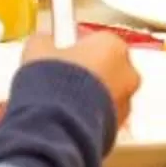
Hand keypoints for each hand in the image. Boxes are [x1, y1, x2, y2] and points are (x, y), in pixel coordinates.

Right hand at [24, 23, 140, 133]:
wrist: (57, 126)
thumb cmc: (54, 84)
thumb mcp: (39, 50)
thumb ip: (45, 41)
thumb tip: (44, 41)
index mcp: (112, 45)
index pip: (96, 39)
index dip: (76, 46)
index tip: (61, 53)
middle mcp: (127, 72)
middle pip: (107, 66)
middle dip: (88, 72)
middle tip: (62, 78)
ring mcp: (126, 102)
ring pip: (108, 94)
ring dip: (91, 96)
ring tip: (62, 102)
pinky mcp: (118, 127)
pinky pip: (104, 116)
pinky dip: (90, 117)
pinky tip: (68, 118)